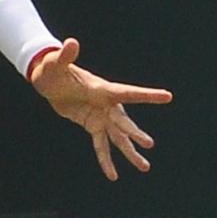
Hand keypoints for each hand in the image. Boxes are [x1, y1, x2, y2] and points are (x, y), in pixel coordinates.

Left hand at [29, 38, 172, 179]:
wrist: (49, 81)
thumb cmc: (53, 69)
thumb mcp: (56, 63)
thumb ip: (65, 55)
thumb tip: (71, 42)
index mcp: (103, 89)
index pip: (128, 93)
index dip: (147, 95)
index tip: (167, 97)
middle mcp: (106, 105)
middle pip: (123, 122)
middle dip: (135, 133)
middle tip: (149, 144)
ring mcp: (101, 117)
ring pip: (118, 138)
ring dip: (130, 152)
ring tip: (144, 168)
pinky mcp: (93, 126)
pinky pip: (101, 146)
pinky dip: (105, 160)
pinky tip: (113, 175)